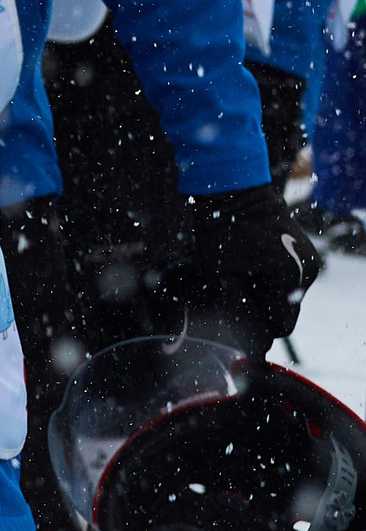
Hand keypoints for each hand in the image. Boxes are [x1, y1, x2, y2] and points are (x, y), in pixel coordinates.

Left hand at [172, 183, 320, 349]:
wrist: (234, 190)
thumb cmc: (220, 230)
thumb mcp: (218, 273)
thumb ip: (233, 307)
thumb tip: (246, 340)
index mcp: (287, 278)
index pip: (282, 326)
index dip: (259, 327)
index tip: (239, 313)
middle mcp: (307, 271)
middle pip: (286, 311)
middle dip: (262, 307)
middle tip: (237, 287)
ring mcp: (311, 260)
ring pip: (289, 295)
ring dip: (268, 291)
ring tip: (245, 269)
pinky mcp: (308, 253)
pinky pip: (292, 278)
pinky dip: (274, 278)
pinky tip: (255, 261)